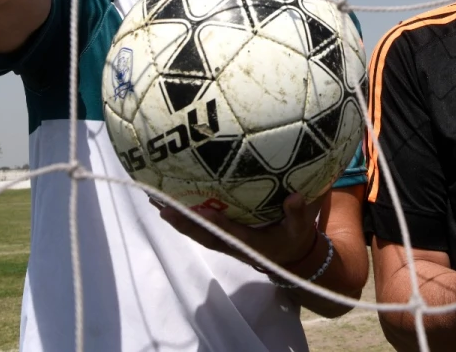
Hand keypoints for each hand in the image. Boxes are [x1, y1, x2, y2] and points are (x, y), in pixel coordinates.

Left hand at [153, 192, 324, 271]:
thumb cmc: (294, 239)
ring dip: (176, 218)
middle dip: (185, 222)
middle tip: (163, 206)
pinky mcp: (220, 236)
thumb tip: (295, 196)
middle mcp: (233, 244)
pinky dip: (182, 216)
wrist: (289, 257)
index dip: (218, 224)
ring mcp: (224, 240)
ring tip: (154, 199)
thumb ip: (298, 214)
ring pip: (197, 231)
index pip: (232, 234)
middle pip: (204, 235)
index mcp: (252, 243)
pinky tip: (166, 201)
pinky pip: (198, 226)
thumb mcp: (301, 228)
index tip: (203, 212)